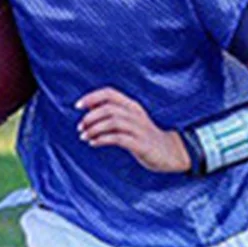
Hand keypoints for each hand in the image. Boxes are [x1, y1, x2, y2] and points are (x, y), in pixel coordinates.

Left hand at [76, 87, 190, 172]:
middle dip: (90, 118)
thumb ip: (112, 114)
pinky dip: (103, 140)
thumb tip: (87, 110)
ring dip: (94, 129)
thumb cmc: (144, 137)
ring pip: (112, 122)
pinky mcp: (141, 144)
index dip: (91, 97)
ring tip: (84, 137)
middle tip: (80, 128)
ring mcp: (139, 129)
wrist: (170, 153)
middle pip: (108, 108)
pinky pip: (119, 139)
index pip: (110, 93)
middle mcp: (136, 114)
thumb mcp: (129, 121)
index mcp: (132, 106)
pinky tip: (94, 143)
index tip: (77, 106)